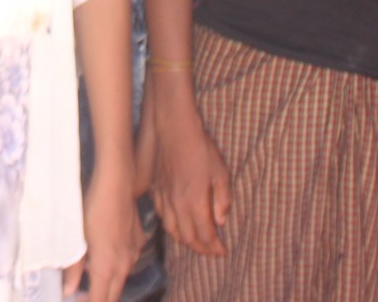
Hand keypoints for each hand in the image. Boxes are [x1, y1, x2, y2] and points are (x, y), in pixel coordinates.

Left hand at [72, 162, 141, 301]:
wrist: (116, 184)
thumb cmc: (92, 209)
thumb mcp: (77, 237)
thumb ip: (73, 267)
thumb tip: (68, 290)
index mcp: (106, 267)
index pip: (99, 300)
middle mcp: (124, 265)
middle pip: (113, 295)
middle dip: (98, 299)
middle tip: (79, 297)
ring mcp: (133, 254)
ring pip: (120, 279)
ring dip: (106, 284)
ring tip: (87, 280)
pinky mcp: (138, 242)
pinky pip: (126, 262)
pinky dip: (114, 267)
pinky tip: (102, 255)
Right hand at [150, 118, 230, 257]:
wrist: (174, 128)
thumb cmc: (201, 148)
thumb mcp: (221, 172)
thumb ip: (222, 200)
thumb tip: (221, 221)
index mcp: (195, 202)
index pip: (205, 236)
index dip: (214, 247)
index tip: (223, 250)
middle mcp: (177, 204)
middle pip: (187, 237)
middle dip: (201, 248)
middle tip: (212, 249)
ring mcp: (163, 197)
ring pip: (172, 230)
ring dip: (185, 239)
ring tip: (195, 241)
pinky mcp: (155, 189)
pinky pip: (161, 215)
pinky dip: (171, 226)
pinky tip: (177, 223)